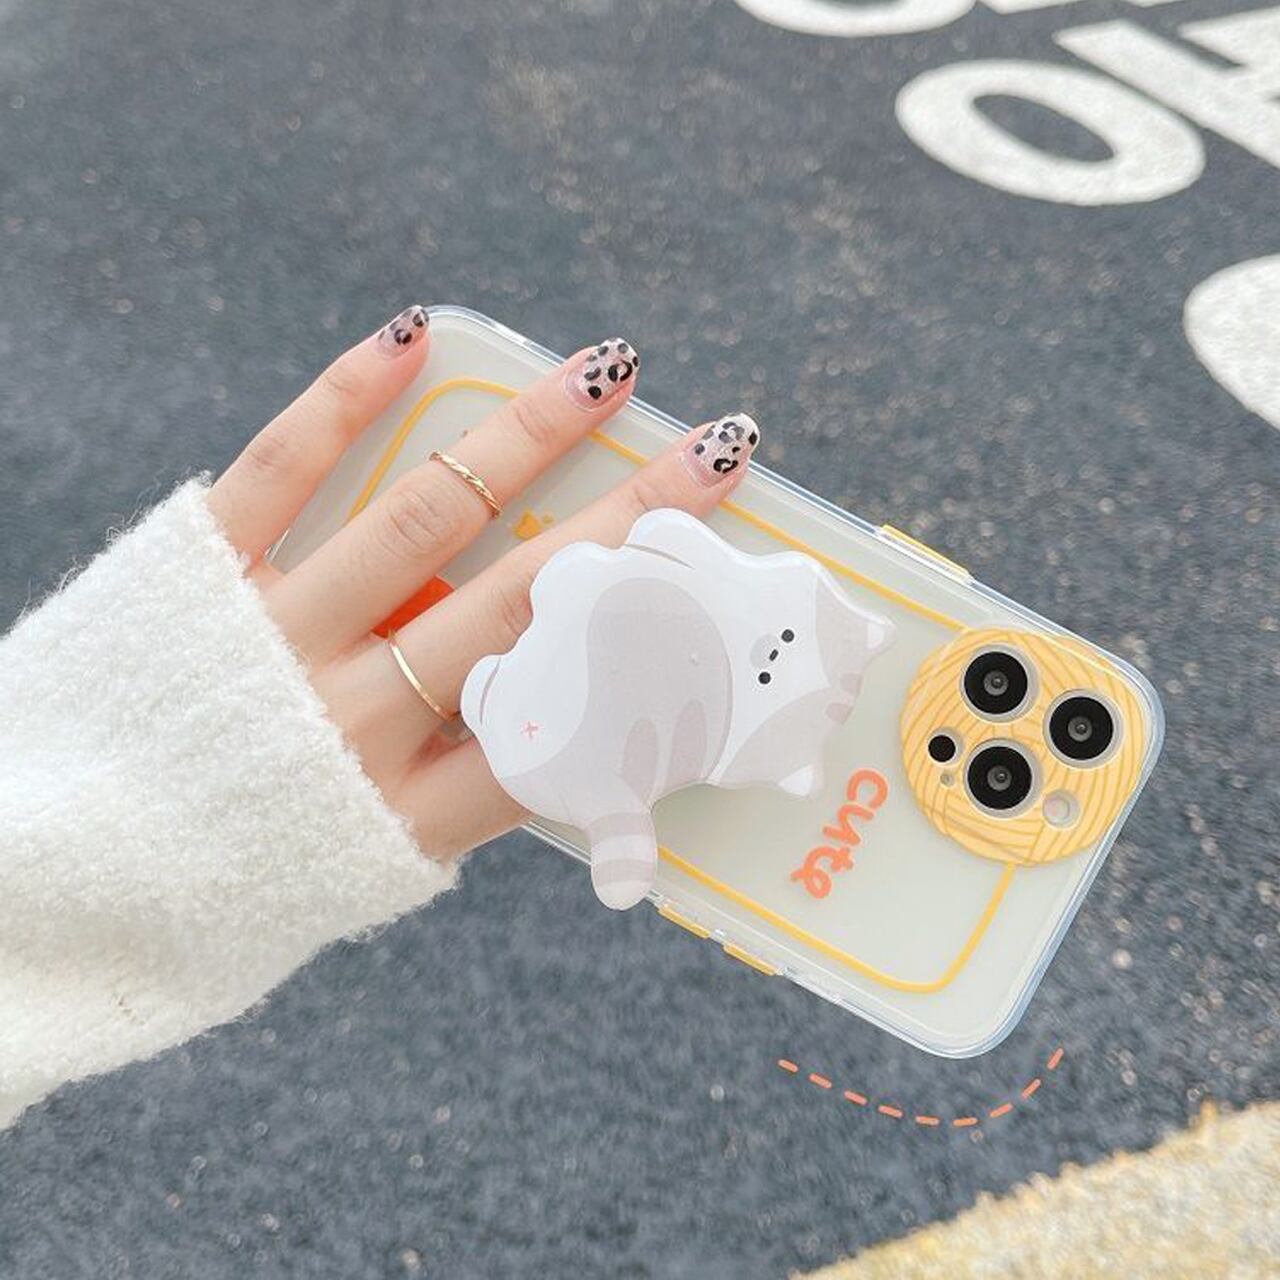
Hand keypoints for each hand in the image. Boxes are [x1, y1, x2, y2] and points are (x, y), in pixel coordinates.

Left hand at [208, 307, 759, 860]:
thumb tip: (549, 722)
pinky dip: (347, 396)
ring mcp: (275, 637)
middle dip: (632, 521)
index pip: (563, 722)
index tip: (716, 588)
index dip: (651, 648)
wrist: (58, 882)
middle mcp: (352, 718)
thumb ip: (453, 805)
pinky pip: (281, 469)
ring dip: (526, 435)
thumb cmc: (218, 881)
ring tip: (604, 372)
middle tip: (710, 451)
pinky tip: (414, 334)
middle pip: (524, 602)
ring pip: (427, 516)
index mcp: (403, 813)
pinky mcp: (197, 575)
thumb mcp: (359, 875)